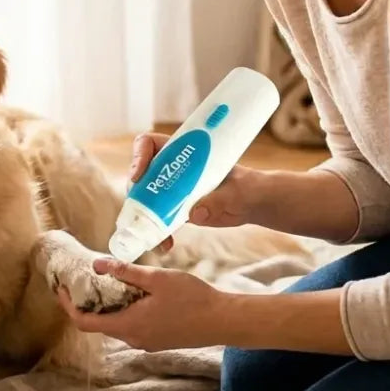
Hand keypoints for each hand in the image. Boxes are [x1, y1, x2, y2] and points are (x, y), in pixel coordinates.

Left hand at [56, 257, 231, 351]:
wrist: (223, 321)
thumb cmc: (193, 298)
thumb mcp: (157, 279)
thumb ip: (126, 272)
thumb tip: (97, 264)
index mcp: (129, 325)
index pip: (85, 322)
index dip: (69, 306)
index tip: (60, 289)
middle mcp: (134, 339)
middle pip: (99, 324)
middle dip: (88, 303)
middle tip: (82, 279)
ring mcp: (146, 342)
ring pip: (116, 325)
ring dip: (107, 306)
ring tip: (105, 282)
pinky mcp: (158, 340)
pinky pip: (131, 326)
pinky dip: (123, 311)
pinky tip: (132, 293)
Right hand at [129, 132, 263, 232]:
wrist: (253, 203)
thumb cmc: (247, 187)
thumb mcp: (237, 191)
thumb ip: (219, 199)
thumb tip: (195, 212)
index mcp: (183, 152)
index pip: (149, 143)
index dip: (139, 156)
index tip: (138, 176)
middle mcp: (172, 168)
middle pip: (141, 175)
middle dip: (137, 195)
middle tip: (141, 213)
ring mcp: (171, 189)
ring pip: (144, 201)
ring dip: (143, 220)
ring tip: (155, 240)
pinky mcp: (175, 209)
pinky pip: (157, 220)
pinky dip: (157, 234)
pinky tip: (165, 247)